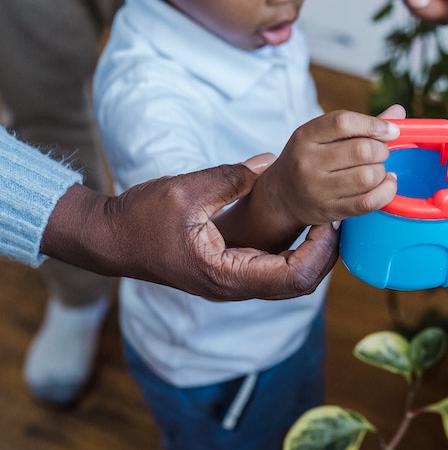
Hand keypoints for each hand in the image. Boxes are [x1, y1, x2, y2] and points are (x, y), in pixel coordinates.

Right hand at [41, 165, 339, 300]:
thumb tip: (269, 163)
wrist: (109, 239)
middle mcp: (234, 286)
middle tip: (338, 219)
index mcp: (226, 274)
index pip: (293, 277)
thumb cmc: (140, 218)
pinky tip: (304, 225)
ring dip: (314, 255)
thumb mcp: (186, 191)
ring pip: (290, 280)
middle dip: (326, 254)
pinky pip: (275, 271)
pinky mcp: (230, 273)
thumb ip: (231, 177)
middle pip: (299, 285)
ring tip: (327, 220)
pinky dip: (297, 253)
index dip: (321, 251)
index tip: (331, 220)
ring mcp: (233, 282)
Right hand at [260, 107, 404, 232]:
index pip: (343, 122)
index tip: (390, 130)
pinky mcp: (330, 210)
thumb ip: (361, 125)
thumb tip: (398, 112)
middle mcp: (308, 162)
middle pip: (361, 150)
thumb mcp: (323, 136)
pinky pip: (368, 202)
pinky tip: (385, 184)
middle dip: (381, 149)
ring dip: (382, 172)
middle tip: (380, 152)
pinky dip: (386, 192)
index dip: (374, 124)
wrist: (282, 196)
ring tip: (377, 170)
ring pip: (368, 177)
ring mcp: (317, 189)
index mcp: (305, 136)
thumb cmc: (309, 159)